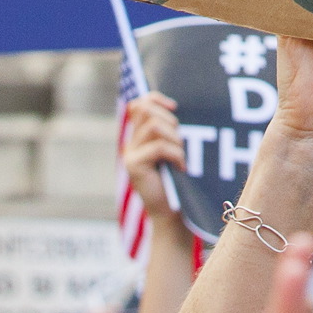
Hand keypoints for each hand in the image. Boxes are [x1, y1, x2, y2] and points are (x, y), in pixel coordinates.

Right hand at [123, 93, 186, 218]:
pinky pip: (158, 147)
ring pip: (154, 126)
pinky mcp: (134, 166)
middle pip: (146, 109)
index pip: (140, 104)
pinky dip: (176, 154)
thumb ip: (172, 132)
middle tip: (181, 143)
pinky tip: (181, 168)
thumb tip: (178, 108)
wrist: (173, 214)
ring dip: (174, 139)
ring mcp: (130, 154)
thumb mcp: (176, 150)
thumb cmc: (180, 181)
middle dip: (170, 121)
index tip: (175, 109)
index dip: (156, 99)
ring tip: (181, 156)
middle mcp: (131, 142)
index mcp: (140, 136)